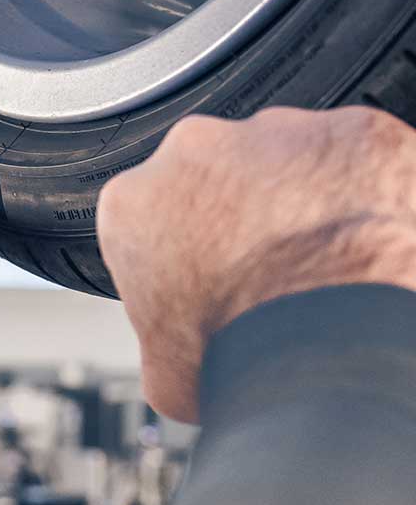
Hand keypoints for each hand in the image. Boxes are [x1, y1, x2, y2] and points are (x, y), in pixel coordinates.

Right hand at [98, 106, 415, 423]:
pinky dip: (367, 194)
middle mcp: (199, 149)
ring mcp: (279, 133)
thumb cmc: (245, 356)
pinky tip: (368, 244)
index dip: (183, 256)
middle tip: (272, 273)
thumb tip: (182, 354)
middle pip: (219, 175)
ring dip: (303, 200)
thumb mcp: (165, 373)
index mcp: (135, 203)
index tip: (209, 284)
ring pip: (289, 159)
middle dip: (241, 214)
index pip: (153, 220)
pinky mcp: (356, 132)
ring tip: (328, 263)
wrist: (333, 349)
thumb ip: (163, 335)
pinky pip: (360, 159)